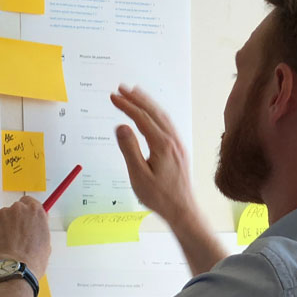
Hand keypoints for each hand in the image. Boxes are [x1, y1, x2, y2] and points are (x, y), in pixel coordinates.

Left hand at [0, 196, 50, 279]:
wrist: (12, 271)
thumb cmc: (30, 263)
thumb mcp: (45, 244)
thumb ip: (38, 229)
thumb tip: (34, 226)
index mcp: (35, 212)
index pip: (28, 202)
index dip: (25, 214)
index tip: (22, 220)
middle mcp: (18, 209)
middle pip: (13, 211)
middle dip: (11, 223)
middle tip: (11, 240)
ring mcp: (1, 213)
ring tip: (2, 248)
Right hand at [110, 85, 197, 229]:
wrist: (183, 209)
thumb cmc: (160, 196)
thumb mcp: (138, 175)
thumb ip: (129, 149)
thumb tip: (121, 126)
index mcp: (162, 144)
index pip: (141, 118)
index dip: (126, 105)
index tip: (113, 97)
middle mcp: (172, 140)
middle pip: (153, 112)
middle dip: (136, 98)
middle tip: (121, 88)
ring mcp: (178, 143)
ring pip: (162, 115)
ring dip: (147, 102)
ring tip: (135, 93)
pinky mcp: (179, 148)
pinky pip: (167, 123)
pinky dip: (156, 112)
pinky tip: (151, 113)